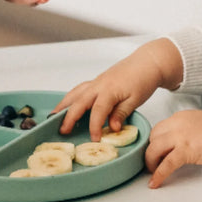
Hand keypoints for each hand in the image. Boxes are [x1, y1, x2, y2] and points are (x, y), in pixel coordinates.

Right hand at [53, 38, 183, 139]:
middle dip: (69, 117)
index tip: (95, 139)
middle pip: (79, 102)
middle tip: (62, 130)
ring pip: (75, 93)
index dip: (95, 126)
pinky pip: (80, 89)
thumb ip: (122, 113)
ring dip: (64, 105)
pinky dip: (71, 98)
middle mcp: (99, 85)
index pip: (97, 111)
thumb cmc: (144, 79)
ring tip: (53, 117)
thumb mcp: (136, 100)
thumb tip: (112, 128)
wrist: (148, 62)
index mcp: (109, 90)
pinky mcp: (98, 81)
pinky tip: (68, 105)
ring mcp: (97, 82)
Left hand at [145, 110, 201, 187]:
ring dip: (151, 162)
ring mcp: (180, 136)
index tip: (156, 150)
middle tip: (153, 161)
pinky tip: (155, 182)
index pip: (160, 128)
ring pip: (153, 149)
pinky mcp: (185, 151)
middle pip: (153, 137)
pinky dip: (158, 175)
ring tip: (153, 172)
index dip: (156, 141)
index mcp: (182, 116)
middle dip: (151, 150)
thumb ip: (188, 128)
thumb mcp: (201, 123)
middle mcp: (178, 124)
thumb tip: (181, 141)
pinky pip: (165, 164)